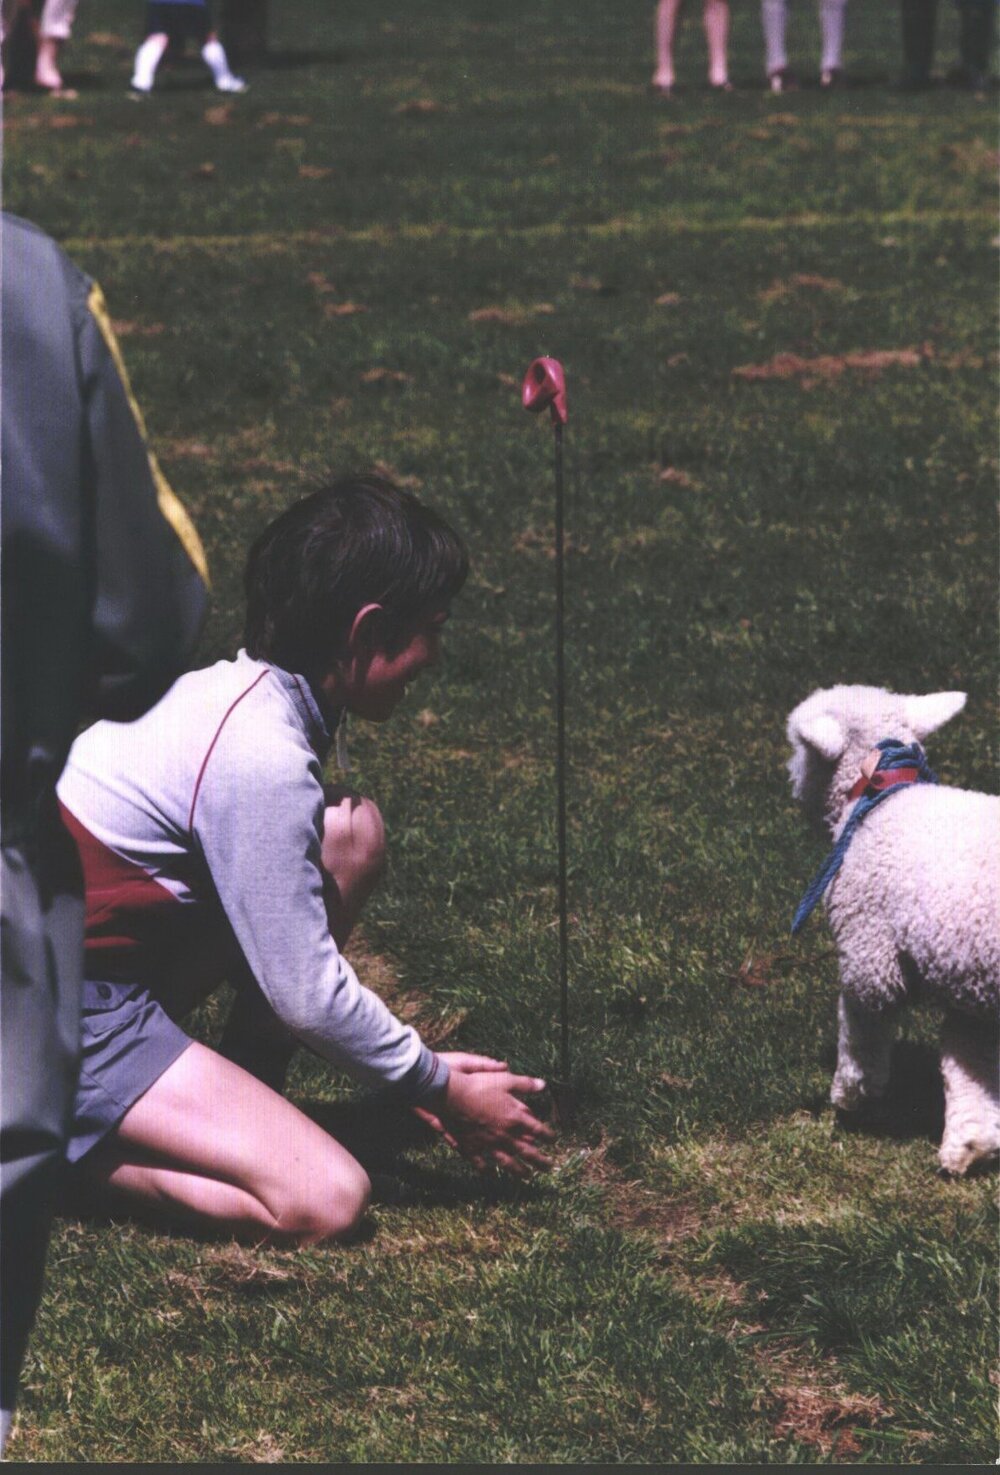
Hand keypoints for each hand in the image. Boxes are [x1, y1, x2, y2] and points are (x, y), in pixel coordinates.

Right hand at [416, 1051, 555, 1178]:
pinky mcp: (471, 1148)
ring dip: (519, 1170)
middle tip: (548, 1167)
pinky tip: (490, 1173)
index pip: (537, 1130)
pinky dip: (486, 1169)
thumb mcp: (505, 1080)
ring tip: (527, 1176)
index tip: (553, 1140)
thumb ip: (525, 1084)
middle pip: (527, 1151)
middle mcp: (504, 1134)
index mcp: (514, 1118)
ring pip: (507, 1161)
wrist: (451, 1096)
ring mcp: (488, 1144)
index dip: (547, 1136)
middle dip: (539, 1160)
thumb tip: (543, 1084)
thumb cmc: (479, 1086)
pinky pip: (481, 1162)